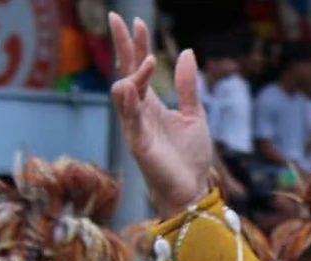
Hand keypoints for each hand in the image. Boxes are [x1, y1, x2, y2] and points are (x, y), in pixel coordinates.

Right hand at [108, 13, 215, 213]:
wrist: (192, 189)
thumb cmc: (189, 157)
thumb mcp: (194, 114)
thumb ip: (187, 86)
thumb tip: (187, 53)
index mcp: (151, 104)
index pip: (138, 67)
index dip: (137, 45)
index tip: (137, 22)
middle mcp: (139, 112)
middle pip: (125, 72)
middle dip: (122, 46)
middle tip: (117, 19)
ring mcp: (136, 127)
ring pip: (122, 93)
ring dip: (133, 74)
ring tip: (147, 60)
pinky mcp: (138, 144)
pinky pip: (129, 119)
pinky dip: (129, 102)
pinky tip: (131, 87)